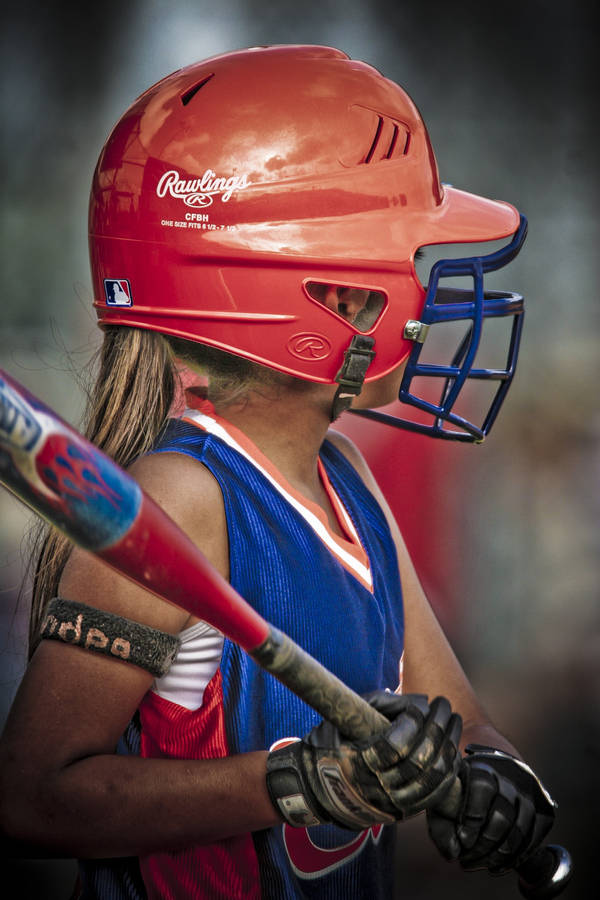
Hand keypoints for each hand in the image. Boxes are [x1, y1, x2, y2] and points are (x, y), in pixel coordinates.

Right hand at [266, 691, 461, 830]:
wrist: (316, 788)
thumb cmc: (331, 744)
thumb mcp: (346, 716)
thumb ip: (384, 704)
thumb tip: (423, 702)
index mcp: (356, 762)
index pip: (395, 744)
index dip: (414, 720)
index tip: (422, 704)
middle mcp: (374, 788)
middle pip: (419, 759)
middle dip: (438, 725)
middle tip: (444, 704)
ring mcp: (390, 804)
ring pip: (432, 777)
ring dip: (449, 744)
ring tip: (452, 720)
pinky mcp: (402, 812)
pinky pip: (435, 795)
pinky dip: (449, 770)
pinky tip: (452, 748)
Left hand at [427, 744, 556, 873]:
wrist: (496, 774)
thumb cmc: (464, 789)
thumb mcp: (448, 796)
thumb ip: (444, 822)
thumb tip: (453, 852)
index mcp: (485, 765)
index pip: (482, 787)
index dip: (472, 818)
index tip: (462, 840)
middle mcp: (512, 776)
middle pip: (503, 816)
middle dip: (484, 845)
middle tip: (467, 862)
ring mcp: (532, 793)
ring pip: (520, 831)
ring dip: (499, 856)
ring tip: (481, 866)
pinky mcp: (545, 809)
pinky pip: (534, 840)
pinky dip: (516, 858)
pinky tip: (497, 867)